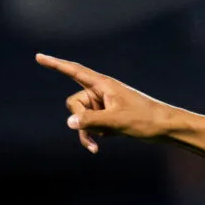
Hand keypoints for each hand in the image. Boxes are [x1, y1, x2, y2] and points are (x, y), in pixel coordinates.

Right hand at [36, 54, 176, 152]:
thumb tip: (70, 122)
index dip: (55, 64)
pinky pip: (89, 126)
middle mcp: (101, 92)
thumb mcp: (116, 121)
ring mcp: (103, 105)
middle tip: (99, 126)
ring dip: (87, 131)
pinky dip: (91, 135)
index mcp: (103, 85)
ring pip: (80, 118)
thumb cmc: (145, 119)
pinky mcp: (107, 117)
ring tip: (101, 141)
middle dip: (80, 118)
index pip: (74, 71)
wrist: (165, 128)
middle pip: (74, 103)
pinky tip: (97, 148)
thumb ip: (91, 121)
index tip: (38, 56)